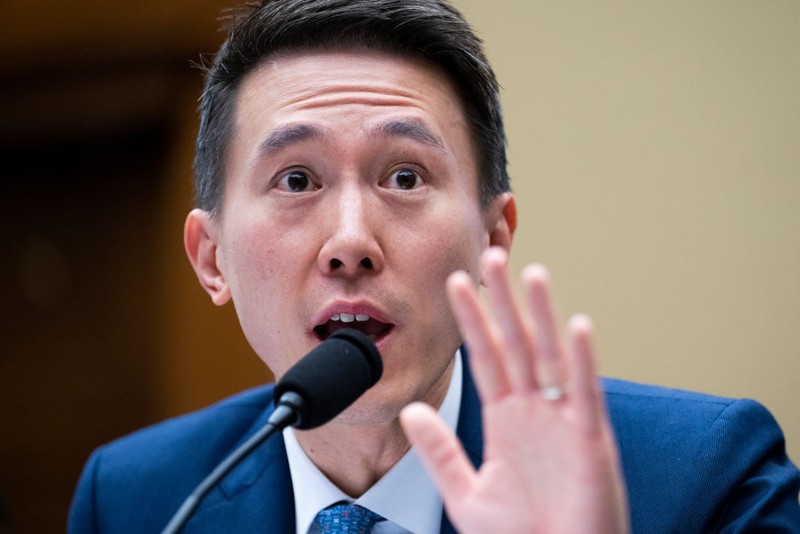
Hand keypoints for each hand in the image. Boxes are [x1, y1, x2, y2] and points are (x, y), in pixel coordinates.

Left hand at [400, 248, 628, 532]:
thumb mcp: (466, 492)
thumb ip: (440, 450)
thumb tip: (411, 410)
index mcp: (505, 420)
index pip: (483, 356)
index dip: (471, 319)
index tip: (455, 282)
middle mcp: (533, 411)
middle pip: (515, 343)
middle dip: (502, 301)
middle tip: (490, 255)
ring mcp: (563, 421)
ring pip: (549, 356)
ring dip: (540, 314)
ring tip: (529, 273)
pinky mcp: (590, 440)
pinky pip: (584, 394)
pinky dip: (581, 360)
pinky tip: (575, 325)